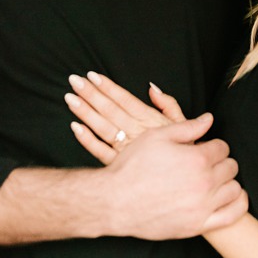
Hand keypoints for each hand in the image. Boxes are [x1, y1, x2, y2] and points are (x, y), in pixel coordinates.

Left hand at [66, 72, 185, 164]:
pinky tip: (74, 127)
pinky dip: (87, 141)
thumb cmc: (185, 151)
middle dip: (91, 94)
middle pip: (110, 111)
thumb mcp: (184, 125)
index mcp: (151, 122)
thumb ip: (169, 105)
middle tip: (74, 80)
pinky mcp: (121, 166)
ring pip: (103, 128)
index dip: (109, 87)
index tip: (92, 75)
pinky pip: (101, 152)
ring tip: (70, 98)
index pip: (126, 100)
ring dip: (85, 113)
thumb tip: (152, 87)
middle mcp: (138, 134)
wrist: (188, 182)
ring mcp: (127, 151)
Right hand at [102, 114, 248, 239]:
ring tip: (211, 180)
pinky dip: (238, 204)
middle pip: (231, 167)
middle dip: (220, 162)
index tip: (202, 149)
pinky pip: (233, 214)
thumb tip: (209, 119)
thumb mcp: (156, 137)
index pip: (222, 147)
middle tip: (204, 164)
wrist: (115, 200)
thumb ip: (187, 127)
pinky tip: (229, 197)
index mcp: (196, 158)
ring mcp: (203, 206)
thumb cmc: (132, 166)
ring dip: (227, 181)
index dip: (212, 145)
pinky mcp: (199, 224)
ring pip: (234, 189)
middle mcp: (204, 182)